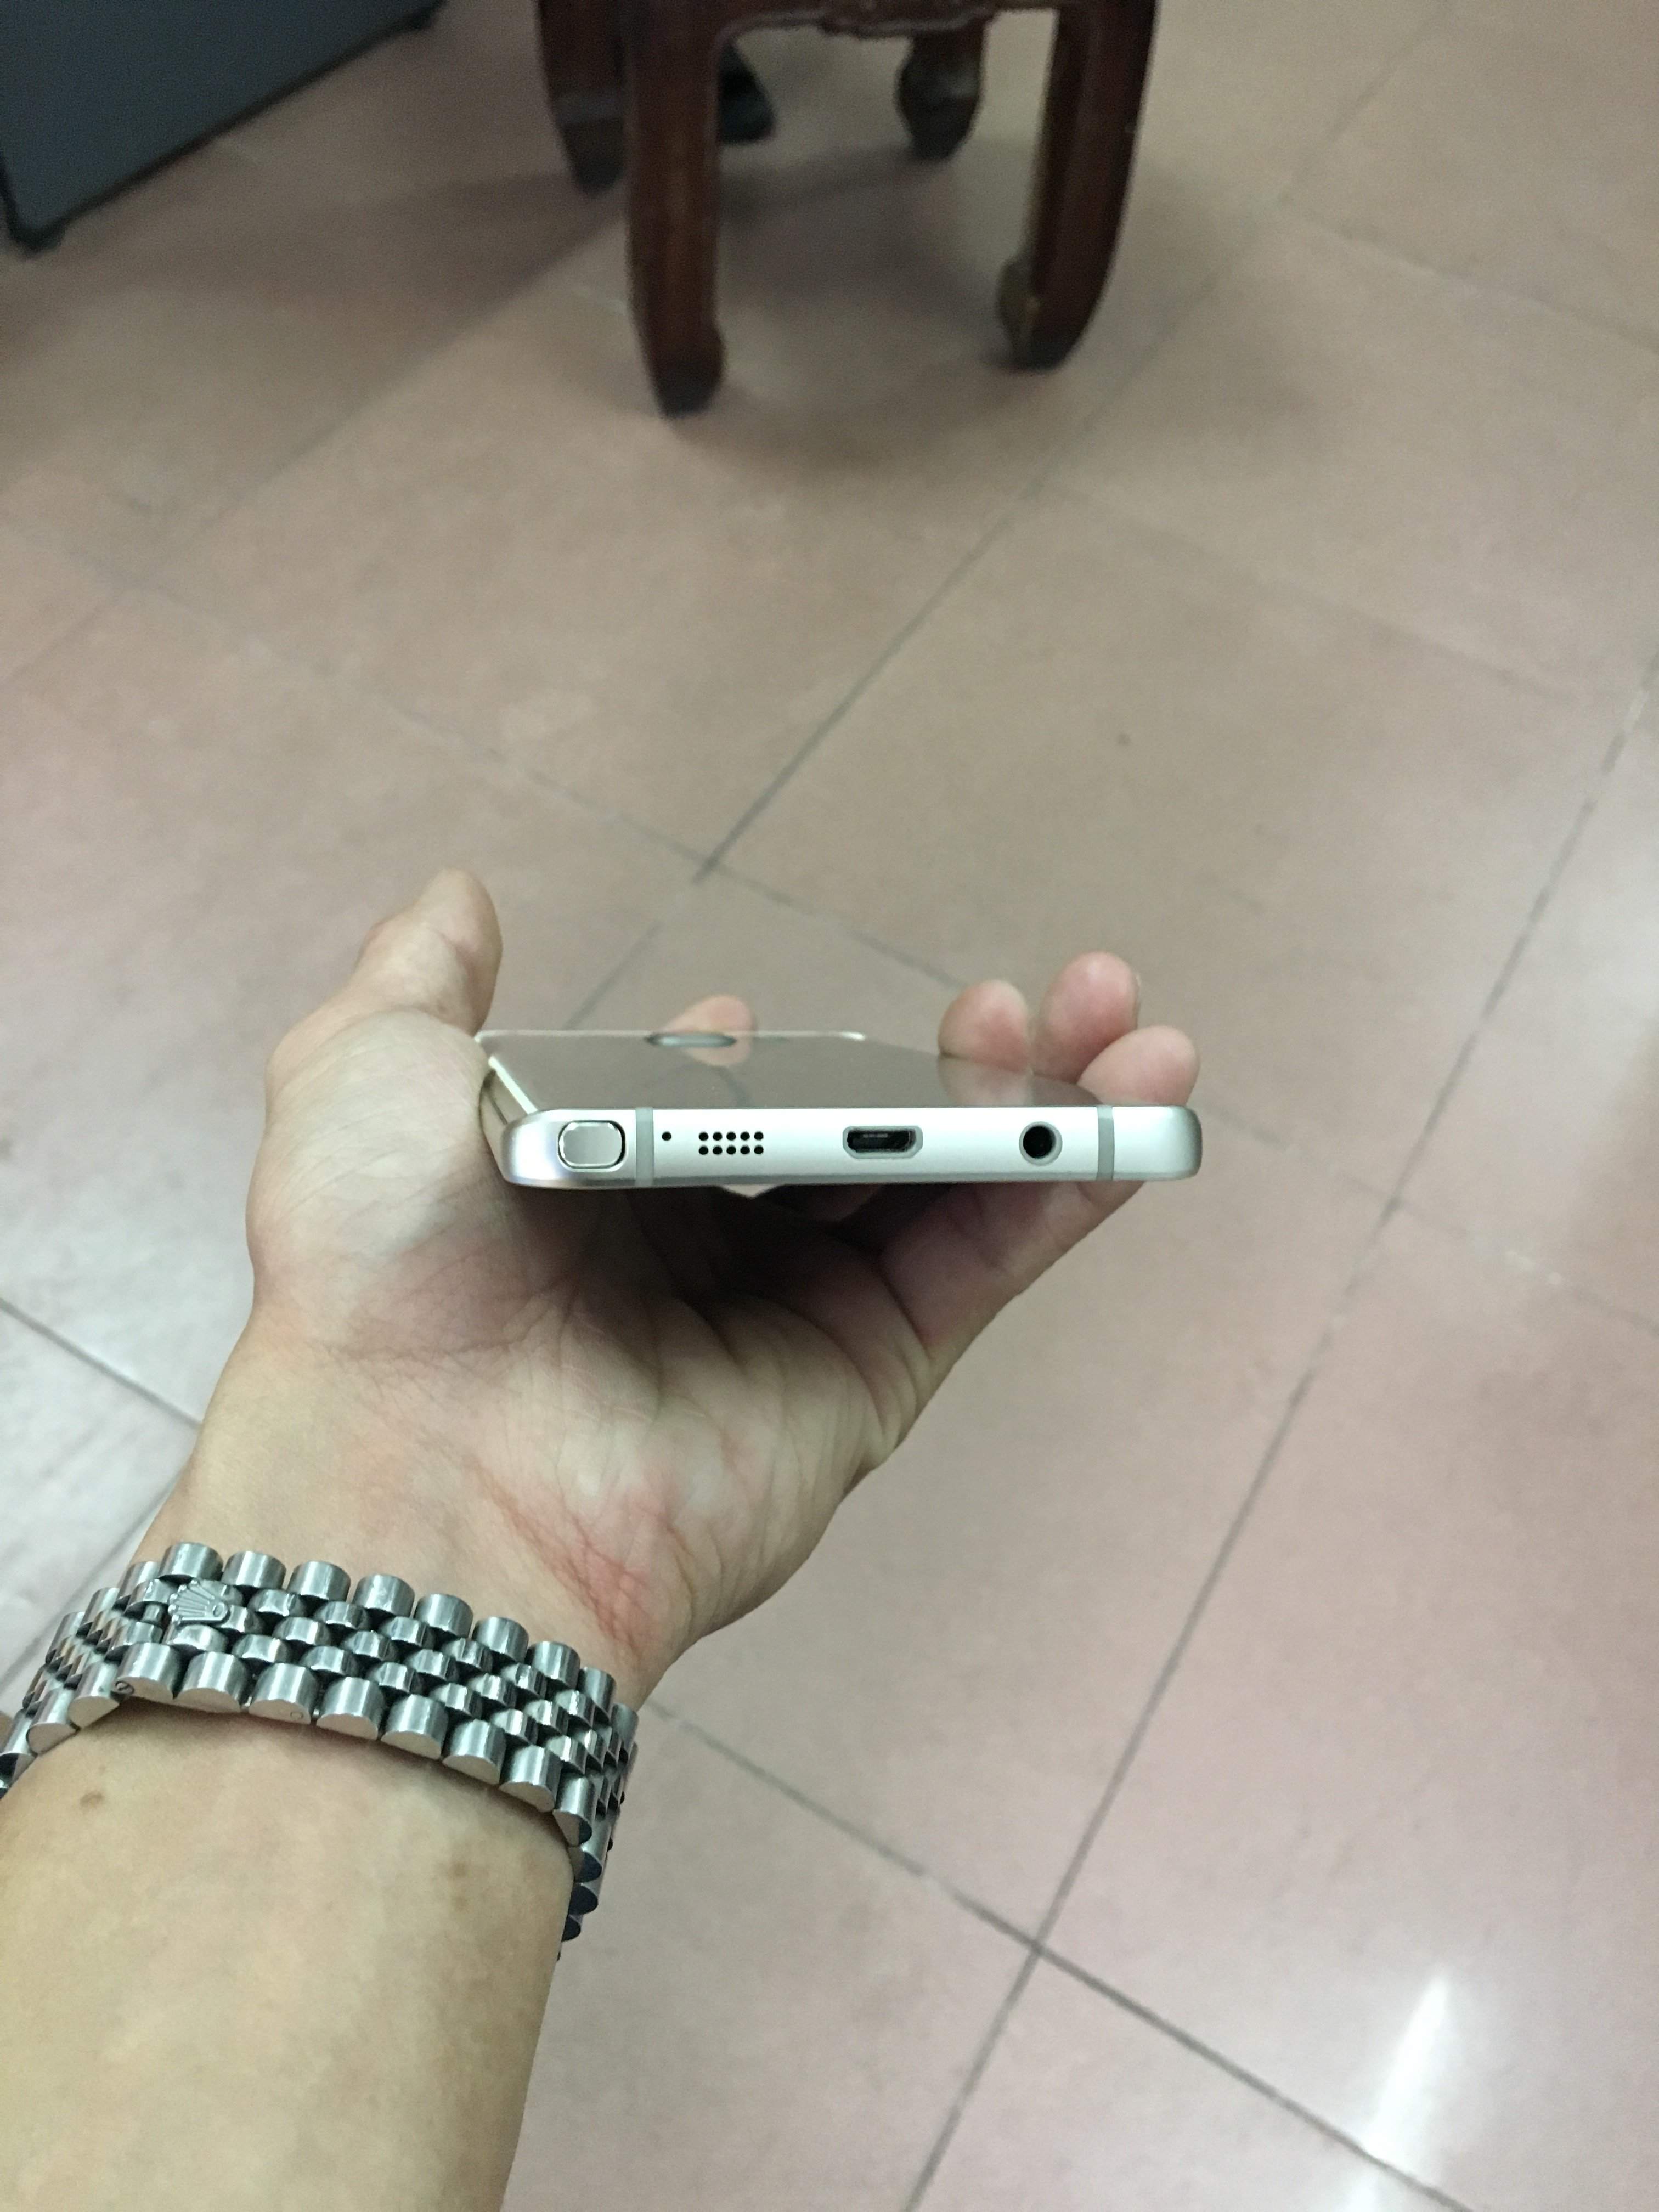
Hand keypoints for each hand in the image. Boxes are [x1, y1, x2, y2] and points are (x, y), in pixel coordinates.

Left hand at [153, 872, 1196, 1704]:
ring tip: (1126, 1017)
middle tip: (1047, 986)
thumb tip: (464, 894)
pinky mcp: (866, 1382)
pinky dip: (1066, 1185)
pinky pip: (984, 1267)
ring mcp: (799, 1320)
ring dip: (1048, 1100)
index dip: (761, 1051)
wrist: (422, 1463)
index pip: (724, 1106)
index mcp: (610, 1184)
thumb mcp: (367, 1073)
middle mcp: (712, 1257)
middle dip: (964, 1059)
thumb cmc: (381, 1262)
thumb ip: (425, 978)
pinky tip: (1128, 1107)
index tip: (750, 1009)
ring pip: (950, 1191)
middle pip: (869, 1137)